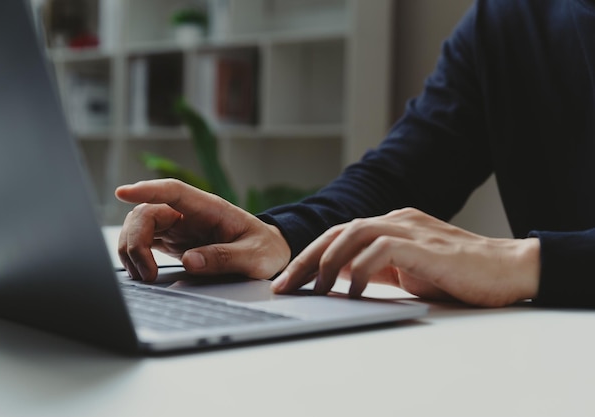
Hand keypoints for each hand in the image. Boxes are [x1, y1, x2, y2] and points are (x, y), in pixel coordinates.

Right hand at [115, 179, 290, 281]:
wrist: (268, 253)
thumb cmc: (265, 249)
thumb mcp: (254, 257)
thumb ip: (225, 258)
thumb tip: (191, 261)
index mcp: (210, 208)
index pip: (173, 191)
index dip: (147, 189)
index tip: (123, 192)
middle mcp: (189, 213)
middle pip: (147, 212)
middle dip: (136, 240)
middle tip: (146, 273)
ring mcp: (179, 225)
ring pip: (140, 226)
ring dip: (132, 249)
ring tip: (145, 276)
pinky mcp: (174, 240)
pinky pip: (145, 241)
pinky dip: (137, 255)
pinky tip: (142, 272)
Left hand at [272, 208, 539, 306]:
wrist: (508, 269)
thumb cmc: (459, 274)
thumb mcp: (409, 271)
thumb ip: (379, 268)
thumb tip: (343, 279)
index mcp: (392, 224)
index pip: (341, 235)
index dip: (311, 256)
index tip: (291, 280)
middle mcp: (396, 219)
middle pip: (338, 231)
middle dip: (306, 258)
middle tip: (285, 285)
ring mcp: (409, 228)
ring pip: (353, 233)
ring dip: (326, 261)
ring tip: (313, 289)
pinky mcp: (423, 244)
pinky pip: (380, 250)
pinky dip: (360, 270)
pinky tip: (354, 290)